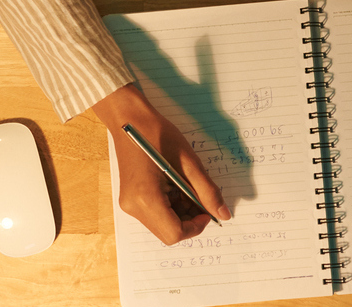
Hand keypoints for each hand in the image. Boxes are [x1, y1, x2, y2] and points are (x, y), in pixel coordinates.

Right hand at [90, 83, 232, 244]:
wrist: (129, 118)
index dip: (196, 226)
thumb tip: (223, 214)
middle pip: (168, 233)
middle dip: (189, 220)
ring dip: (181, 213)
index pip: (175, 233)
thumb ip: (207, 191)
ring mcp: (129, 204)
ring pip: (162, 225)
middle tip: (200, 198)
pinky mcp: (130, 199)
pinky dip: (171, 207)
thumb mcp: (189, 163)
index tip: (207, 210)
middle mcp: (133, 207)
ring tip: (187, 187)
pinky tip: (176, 186)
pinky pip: (155, 214)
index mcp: (146, 198)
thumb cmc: (157, 134)